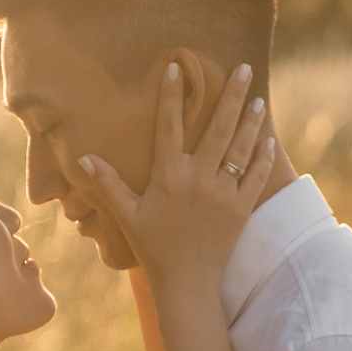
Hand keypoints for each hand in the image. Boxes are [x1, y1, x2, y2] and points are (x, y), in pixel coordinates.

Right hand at [78, 64, 272, 286]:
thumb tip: (84, 158)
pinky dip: (262, 156)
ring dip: (251, 120)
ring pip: (240, 148)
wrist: (187, 283)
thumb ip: (108, 184)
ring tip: (259, 97)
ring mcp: (223, 194)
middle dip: (232, 96)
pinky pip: (255, 176)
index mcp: (168, 177)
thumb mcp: (127, 215)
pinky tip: (267, 138)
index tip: (176, 67)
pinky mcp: (241, 209)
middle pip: (218, 129)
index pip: (168, 127)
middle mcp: (198, 180)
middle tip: (245, 68)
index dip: (171, 96)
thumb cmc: (154, 247)